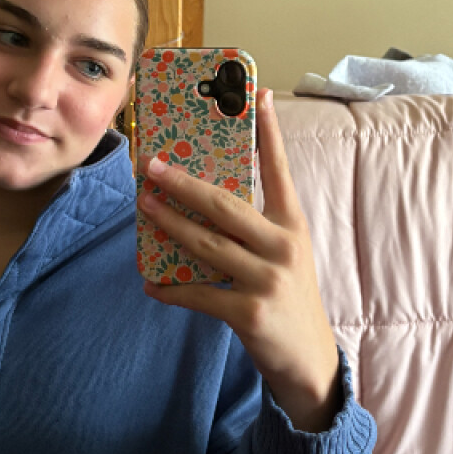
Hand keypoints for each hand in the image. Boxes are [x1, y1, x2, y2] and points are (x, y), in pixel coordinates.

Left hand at [137, 88, 341, 432]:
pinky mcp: (250, 313)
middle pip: (225, 204)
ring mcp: (267, 279)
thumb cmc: (288, 295)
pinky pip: (198, 294)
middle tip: (151, 165)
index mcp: (292, 224)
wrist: (309, 359)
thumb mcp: (283, 253)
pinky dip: (171, 289)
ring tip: (143, 205)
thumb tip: (201, 199)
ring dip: (169, 224)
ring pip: (206, 243)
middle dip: (183, 183)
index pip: (278, 170)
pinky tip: (151, 283)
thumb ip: (254, 226)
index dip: (268, 132)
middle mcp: (283, 245)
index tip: (257, 94)